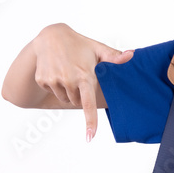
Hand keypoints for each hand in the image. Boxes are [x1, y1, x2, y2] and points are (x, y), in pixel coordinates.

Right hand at [30, 23, 132, 139]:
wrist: (51, 36)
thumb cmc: (79, 45)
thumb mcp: (97, 49)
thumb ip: (114, 57)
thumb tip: (131, 55)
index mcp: (84, 76)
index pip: (88, 104)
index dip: (90, 121)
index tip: (90, 136)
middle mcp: (68, 80)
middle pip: (76, 102)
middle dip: (79, 93)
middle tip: (78, 74)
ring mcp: (53, 81)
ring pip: (64, 99)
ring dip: (67, 90)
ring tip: (67, 71)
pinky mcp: (42, 80)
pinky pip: (52, 91)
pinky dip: (55, 85)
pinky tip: (56, 70)